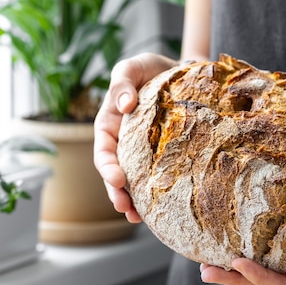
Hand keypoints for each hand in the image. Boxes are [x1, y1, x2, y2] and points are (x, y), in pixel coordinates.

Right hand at [94, 52, 177, 222]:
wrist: (182, 71)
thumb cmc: (150, 68)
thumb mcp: (133, 67)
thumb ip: (123, 83)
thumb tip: (125, 106)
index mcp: (111, 123)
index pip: (103, 149)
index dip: (107, 166)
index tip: (117, 179)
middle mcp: (124, 141)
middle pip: (115, 171)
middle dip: (117, 192)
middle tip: (125, 208)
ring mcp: (143, 150)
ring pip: (134, 179)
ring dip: (133, 199)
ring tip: (138, 217)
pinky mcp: (163, 154)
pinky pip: (157, 174)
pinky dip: (156, 192)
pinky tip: (162, 207)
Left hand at [201, 177, 285, 284]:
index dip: (261, 279)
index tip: (238, 264)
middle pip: (269, 278)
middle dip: (237, 277)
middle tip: (206, 271)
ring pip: (267, 259)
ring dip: (238, 261)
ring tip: (209, 256)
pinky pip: (274, 237)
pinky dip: (254, 236)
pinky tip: (235, 228)